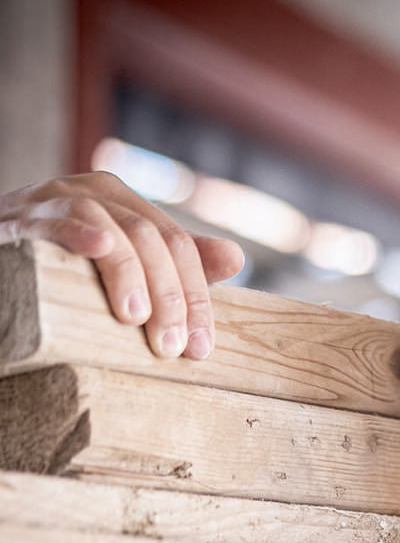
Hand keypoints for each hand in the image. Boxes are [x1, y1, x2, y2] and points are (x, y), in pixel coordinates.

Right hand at [0, 171, 245, 359]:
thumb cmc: (57, 270)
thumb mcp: (120, 268)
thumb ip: (172, 265)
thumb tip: (235, 257)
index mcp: (124, 204)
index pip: (178, 245)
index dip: (196, 296)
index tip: (202, 348)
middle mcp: (95, 194)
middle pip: (152, 239)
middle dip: (170, 296)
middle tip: (173, 347)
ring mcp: (57, 201)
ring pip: (114, 231)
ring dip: (131, 276)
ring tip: (137, 321)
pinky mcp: (21, 218)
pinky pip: (57, 220)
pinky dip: (80, 233)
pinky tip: (99, 248)